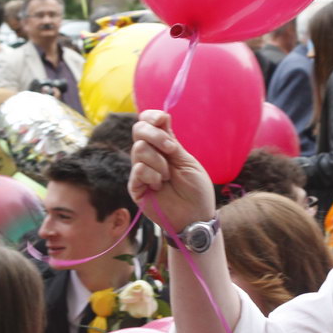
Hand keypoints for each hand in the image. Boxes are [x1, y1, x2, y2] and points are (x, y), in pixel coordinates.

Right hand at [129, 110, 215, 231]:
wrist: (195, 216)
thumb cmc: (196, 191)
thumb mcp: (187, 162)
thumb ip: (172, 142)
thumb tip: (163, 117)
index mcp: (164, 146)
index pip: (148, 123)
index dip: (152, 116)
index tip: (162, 119)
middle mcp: (150, 155)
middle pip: (138, 130)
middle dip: (155, 135)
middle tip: (171, 150)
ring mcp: (141, 170)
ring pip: (139, 149)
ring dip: (159, 162)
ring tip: (168, 177)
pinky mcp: (135, 186)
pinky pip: (138, 169)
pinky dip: (152, 175)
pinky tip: (159, 186)